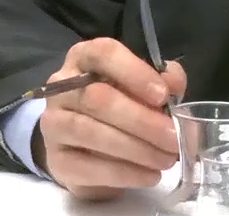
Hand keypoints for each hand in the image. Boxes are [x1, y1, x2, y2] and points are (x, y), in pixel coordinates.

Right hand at [34, 37, 185, 199]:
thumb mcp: (140, 90)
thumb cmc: (118, 111)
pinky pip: (87, 166)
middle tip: (174, 139)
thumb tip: (173, 81)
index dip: (133, 72)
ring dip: (136, 148)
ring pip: (89, 131)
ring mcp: (53, 123)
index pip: (101, 53)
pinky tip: (149, 175)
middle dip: (142, 120)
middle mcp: (61, 88)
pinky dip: (124, 173)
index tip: (162, 96)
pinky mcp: (56, 159)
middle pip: (97, 97)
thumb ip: (160, 82)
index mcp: (83, 61)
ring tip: (166, 160)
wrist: (84, 149)